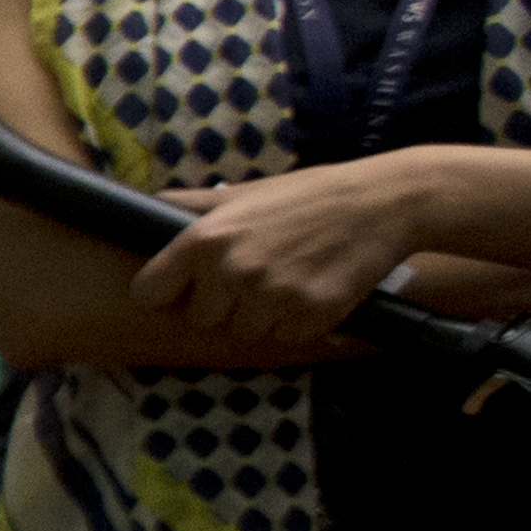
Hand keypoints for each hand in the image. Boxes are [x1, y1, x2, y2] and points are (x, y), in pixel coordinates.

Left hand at [129, 156, 436, 348]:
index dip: (168, 292)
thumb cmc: (309, 196)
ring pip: (244, 332)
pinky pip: (285, 338)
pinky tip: (316, 289)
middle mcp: (230, 270)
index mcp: (204, 240)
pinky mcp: (307, 315)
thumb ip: (192, 206)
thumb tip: (145, 203)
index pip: (150, 293)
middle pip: (201, 319)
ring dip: (265, 316)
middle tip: (261, 273)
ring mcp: (269, 296)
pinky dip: (300, 323)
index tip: (187, 286)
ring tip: (292, 277)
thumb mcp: (245, 193)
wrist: (385, 201)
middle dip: (225, 305)